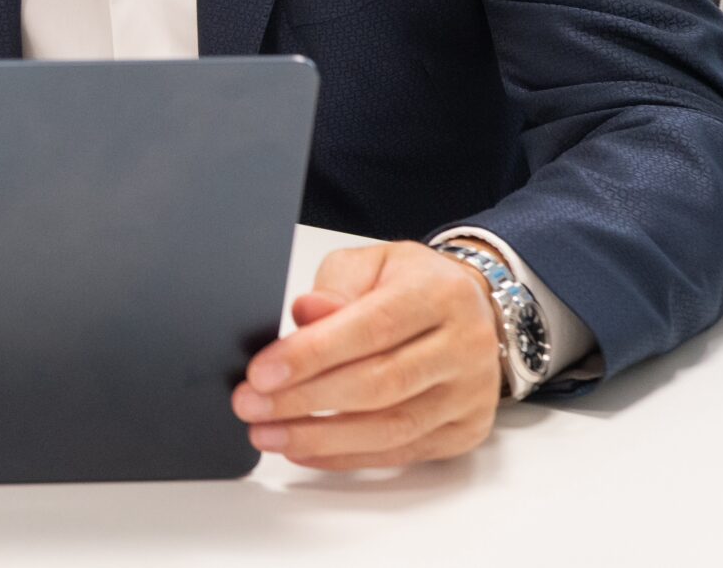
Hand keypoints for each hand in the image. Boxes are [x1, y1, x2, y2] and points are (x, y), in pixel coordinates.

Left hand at [230, 239, 503, 469]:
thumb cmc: (410, 284)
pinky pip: (401, 453)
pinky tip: (305, 449)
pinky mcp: (465, 430)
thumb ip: (335, 289)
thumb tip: (305, 315)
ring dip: (321, 437)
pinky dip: (346, 456)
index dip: (312, 355)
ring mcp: (470, 394)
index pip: (372, 329)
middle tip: (252, 405)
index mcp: (440, 294)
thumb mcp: (369, 265)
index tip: (262, 373)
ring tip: (268, 433)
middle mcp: (465, 345)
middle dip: (306, 399)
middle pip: (381, 384)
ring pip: (391, 428)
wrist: (470, 308)